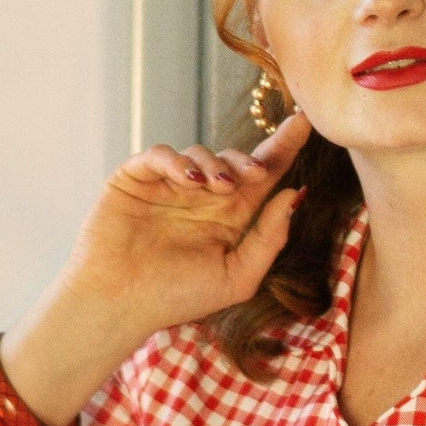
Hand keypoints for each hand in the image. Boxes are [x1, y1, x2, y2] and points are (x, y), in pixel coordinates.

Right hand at [64, 107, 312, 338]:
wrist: (121, 303)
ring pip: (200, 153)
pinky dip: (177, 161)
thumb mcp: (237, 277)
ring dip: (214, 164)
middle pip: (234, 161)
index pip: (262, 179)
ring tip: (217, 187)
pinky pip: (160, 155)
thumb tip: (293, 194)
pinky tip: (189, 179)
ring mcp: (169, 186)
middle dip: (249, 160)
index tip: (305, 122)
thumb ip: (269, 239)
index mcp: (230, 219)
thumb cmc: (177, 298)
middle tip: (255, 175)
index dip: (284, 149)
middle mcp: (202, 198)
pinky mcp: (136, 178)